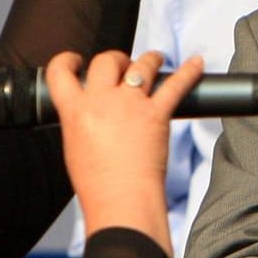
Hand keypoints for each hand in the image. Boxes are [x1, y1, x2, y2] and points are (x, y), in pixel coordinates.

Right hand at [47, 51, 202, 248]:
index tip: (77, 60)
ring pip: (140, 66)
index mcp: (74, 111)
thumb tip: (89, 114)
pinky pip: (176, 84)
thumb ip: (80, 122)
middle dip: (116, 59)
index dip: (68, 59)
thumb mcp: (74, 148)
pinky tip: (196, 63)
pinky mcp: (157, 113)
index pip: (60, 72)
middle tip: (122, 64)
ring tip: (155, 59)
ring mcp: (130, 104)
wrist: (121, 199)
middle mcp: (101, 100)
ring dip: (149, 59)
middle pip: (106, 61)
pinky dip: (189, 71)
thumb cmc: (98, 184)